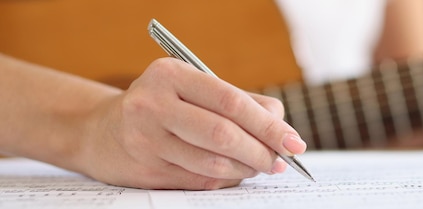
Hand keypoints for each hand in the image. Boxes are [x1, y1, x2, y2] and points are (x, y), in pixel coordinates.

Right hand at [77, 58, 305, 189]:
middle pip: (223, 134)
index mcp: (171, 74)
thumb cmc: (163, 107)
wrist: (101, 131)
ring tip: (259, 166)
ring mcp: (145, 139)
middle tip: (280, 161)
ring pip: (211, 162)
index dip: (268, 125)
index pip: (231, 101)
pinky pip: (197, 180)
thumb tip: (281, 127)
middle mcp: (153, 103)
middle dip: (260, 151)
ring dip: (244, 169)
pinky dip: (224, 180)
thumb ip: (240, 102)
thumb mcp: (194, 90)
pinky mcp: (144, 169)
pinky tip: (233, 174)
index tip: (293, 142)